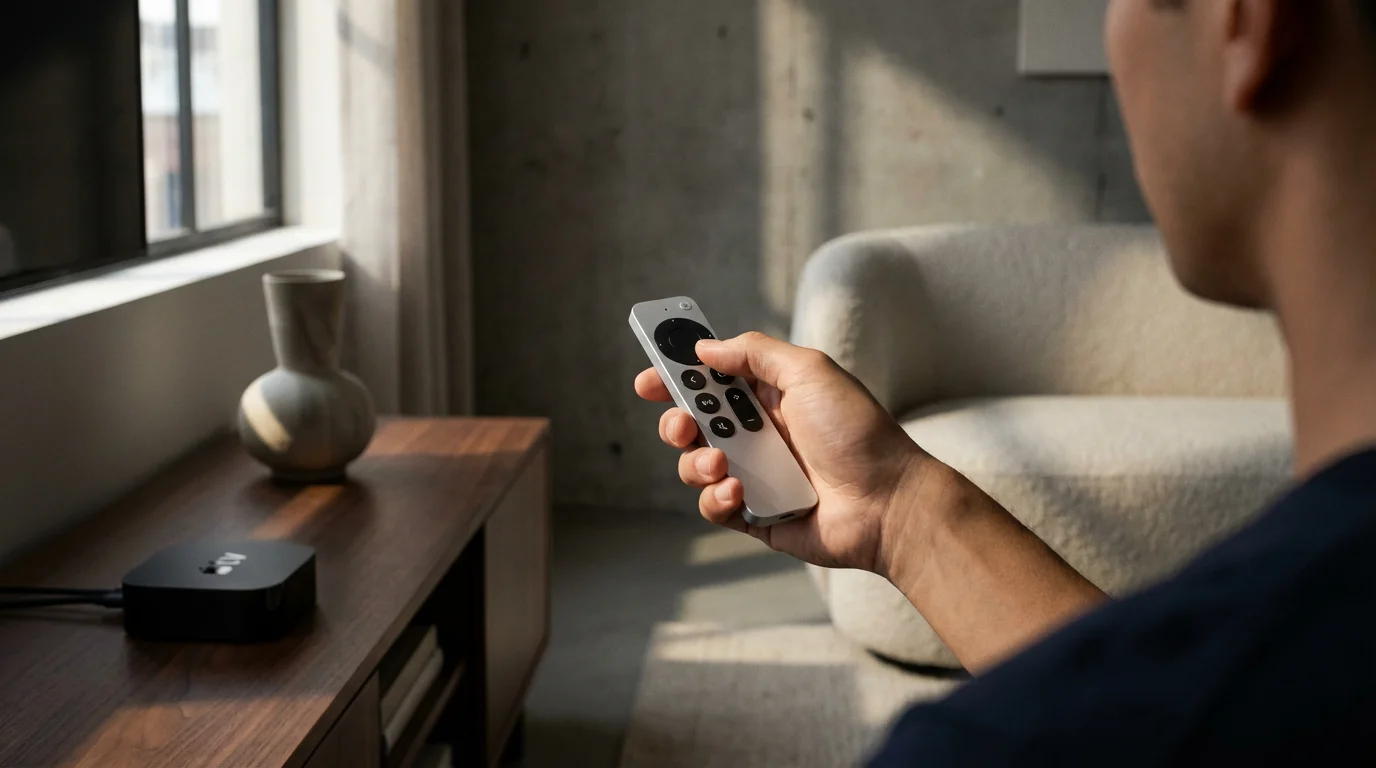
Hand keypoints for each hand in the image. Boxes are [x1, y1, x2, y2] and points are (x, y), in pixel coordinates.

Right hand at [634, 331, 926, 574]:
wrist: (888, 502)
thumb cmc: (857, 433)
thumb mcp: (809, 372)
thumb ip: (755, 354)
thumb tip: (706, 346)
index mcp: (770, 397)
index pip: (711, 381)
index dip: (677, 377)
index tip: (650, 378)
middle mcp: (759, 435)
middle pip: (693, 424)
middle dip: (676, 421)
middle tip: (683, 424)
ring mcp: (756, 477)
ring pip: (696, 467)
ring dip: (697, 463)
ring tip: (723, 464)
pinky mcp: (756, 516)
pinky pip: (714, 507)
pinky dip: (716, 498)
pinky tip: (739, 492)